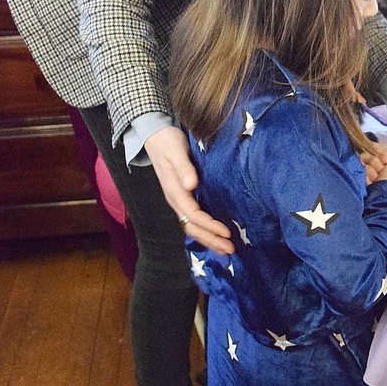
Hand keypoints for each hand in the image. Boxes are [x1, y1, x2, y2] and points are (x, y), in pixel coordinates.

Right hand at [145, 125, 233, 254]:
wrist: (155, 135)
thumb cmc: (168, 141)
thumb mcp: (176, 150)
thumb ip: (183, 168)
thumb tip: (191, 185)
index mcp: (174, 190)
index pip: (193, 215)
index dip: (209, 225)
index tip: (226, 232)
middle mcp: (175, 200)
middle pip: (192, 227)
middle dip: (210, 240)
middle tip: (230, 249)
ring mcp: (178, 200)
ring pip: (192, 227)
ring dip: (208, 239)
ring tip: (226, 249)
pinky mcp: (183, 198)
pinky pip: (193, 220)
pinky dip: (205, 231)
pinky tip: (216, 236)